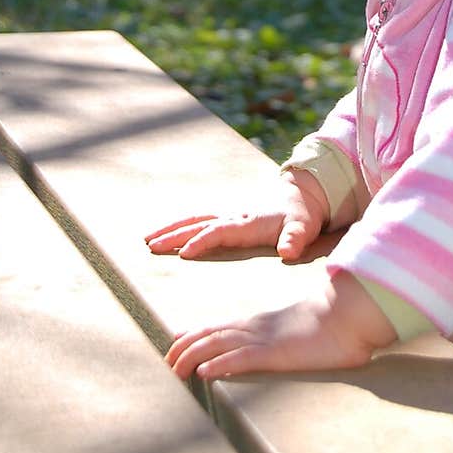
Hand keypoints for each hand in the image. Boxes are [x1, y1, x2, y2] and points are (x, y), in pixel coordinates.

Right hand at [144, 169, 328, 261]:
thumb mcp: (303, 228)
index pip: (220, 231)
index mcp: (249, 222)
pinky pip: (200, 223)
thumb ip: (295, 239)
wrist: (302, 198)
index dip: (202, 241)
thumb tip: (288, 252)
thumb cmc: (302, 217)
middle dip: (174, 234)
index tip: (184, 253)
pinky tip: (168, 237)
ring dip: (172, 229)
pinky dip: (182, 228)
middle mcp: (235, 217)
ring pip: (195, 221)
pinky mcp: (229, 221)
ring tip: (149, 240)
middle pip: (199, 223)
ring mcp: (230, 217)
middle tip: (150, 245)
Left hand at [165, 270, 396, 380]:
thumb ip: (278, 338)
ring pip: (218, 345)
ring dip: (192, 357)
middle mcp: (255, 328)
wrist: (347, 315)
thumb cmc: (328, 325)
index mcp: (258, 322)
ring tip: (173, 369)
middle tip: (164, 362)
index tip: (173, 343)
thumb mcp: (295, 332)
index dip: (193, 335)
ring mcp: (264, 339)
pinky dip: (221, 365)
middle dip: (183, 348)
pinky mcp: (276, 353)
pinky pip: (242, 359)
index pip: (217, 327)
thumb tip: (270, 346)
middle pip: (210, 335)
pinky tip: (205, 374)